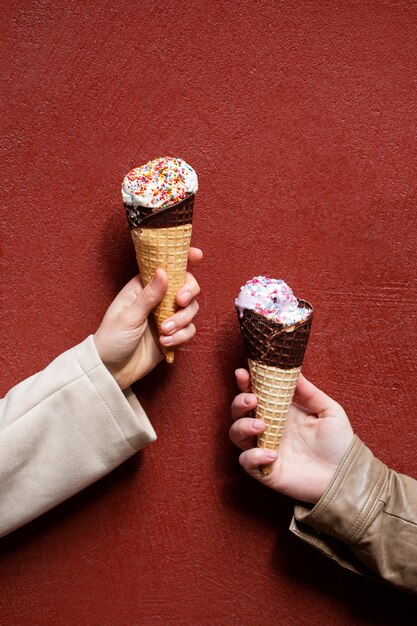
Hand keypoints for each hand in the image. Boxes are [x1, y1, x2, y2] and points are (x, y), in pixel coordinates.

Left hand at [94, 247, 201, 388]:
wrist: (112, 370)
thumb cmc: (112, 338)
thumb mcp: (128, 315)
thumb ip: (149, 295)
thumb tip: (163, 271)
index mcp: (143, 287)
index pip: (165, 267)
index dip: (183, 258)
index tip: (197, 254)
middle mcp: (158, 299)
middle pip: (187, 286)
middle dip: (188, 292)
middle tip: (180, 301)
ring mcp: (167, 317)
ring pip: (191, 309)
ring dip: (181, 319)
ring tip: (164, 331)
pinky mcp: (174, 334)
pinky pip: (189, 330)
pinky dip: (181, 336)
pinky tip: (164, 342)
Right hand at [229, 369, 353, 502]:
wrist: (345, 475)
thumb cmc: (338, 442)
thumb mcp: (329, 411)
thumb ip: (310, 392)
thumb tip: (293, 370)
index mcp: (280, 410)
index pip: (256, 392)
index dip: (246, 382)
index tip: (243, 372)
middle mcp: (268, 427)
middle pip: (239, 411)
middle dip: (239, 402)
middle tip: (253, 400)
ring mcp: (264, 448)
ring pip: (236, 434)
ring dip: (242, 426)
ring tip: (261, 426)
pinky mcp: (265, 469)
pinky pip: (246, 461)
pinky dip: (253, 456)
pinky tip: (272, 455)